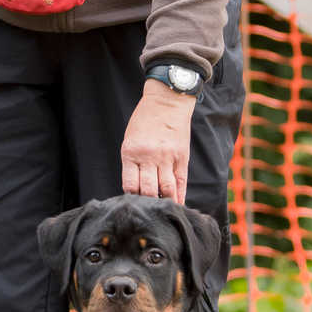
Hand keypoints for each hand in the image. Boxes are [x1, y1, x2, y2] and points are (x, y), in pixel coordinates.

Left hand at [121, 82, 194, 201]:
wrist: (166, 102)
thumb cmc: (144, 122)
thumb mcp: (130, 140)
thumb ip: (132, 163)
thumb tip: (136, 189)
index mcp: (131, 153)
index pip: (130, 185)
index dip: (132, 197)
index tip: (134, 203)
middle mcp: (149, 157)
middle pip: (148, 190)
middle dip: (147, 202)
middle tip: (148, 209)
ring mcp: (167, 158)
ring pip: (166, 189)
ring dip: (164, 201)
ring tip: (162, 210)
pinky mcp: (182, 158)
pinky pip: (181, 182)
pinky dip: (179, 196)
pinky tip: (177, 205)